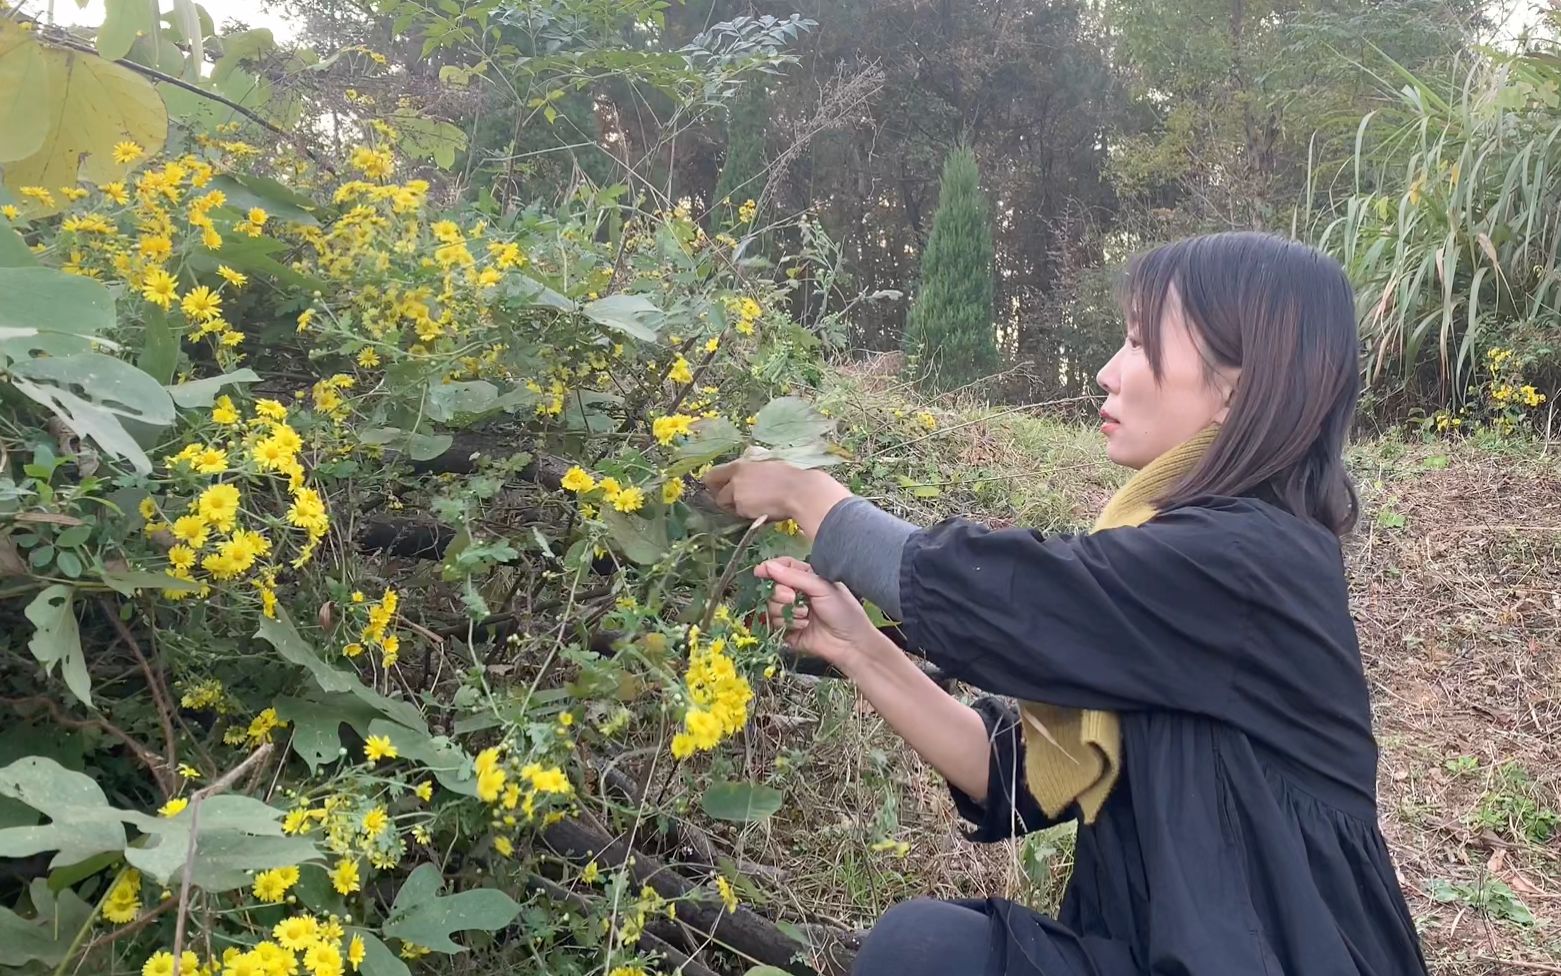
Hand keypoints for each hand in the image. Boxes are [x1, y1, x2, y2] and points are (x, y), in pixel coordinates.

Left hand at [703, 461, 850, 531]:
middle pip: (713, 489)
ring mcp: (737, 493)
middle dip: (719, 495)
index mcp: (741, 464)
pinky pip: (738, 513)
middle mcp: (735, 477)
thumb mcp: (768, 464)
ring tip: (751, 507)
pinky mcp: (743, 507)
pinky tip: (759, 512)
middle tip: (730, 501)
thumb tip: (750, 470)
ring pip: (725, 503)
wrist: (800, 492)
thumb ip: (754, 469)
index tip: (721, 488)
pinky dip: (745, 514)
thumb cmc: (791, 477)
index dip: (714, 482)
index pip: (713, 473)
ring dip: (733, 506)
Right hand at [757, 557, 882, 671]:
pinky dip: (788, 624)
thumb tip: (768, 566)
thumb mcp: (822, 587)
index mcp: (806, 579)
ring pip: (771, 607)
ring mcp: (791, 613)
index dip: (770, 569)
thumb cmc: (844, 611)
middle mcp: (796, 594)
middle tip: (793, 598)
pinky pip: (774, 625)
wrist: (851, 643)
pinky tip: (803, 626)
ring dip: (787, 611)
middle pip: (772, 588)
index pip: (782, 567)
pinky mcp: (787, 631)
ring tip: (806, 616)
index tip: (760, 572)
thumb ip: (795, 576)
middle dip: (780, 593)